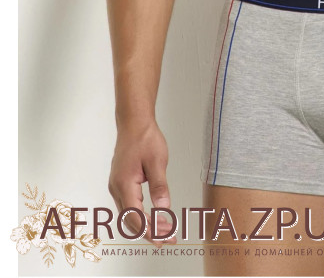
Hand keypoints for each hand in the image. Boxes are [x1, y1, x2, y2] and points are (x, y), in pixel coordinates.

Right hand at [108, 118, 176, 244]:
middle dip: (149, 231)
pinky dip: (141, 214)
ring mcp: (116, 185)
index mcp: (124, 183)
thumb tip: (164, 207)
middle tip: (168, 238)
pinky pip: (129, 205)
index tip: (163, 239)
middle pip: (131, 219)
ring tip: (165, 230)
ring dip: (146, 224)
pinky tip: (154, 217)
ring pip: (129, 213)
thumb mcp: (158, 161)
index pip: (135, 216)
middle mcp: (116, 187)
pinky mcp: (120, 183)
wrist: (133, 123)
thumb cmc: (145, 138)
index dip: (149, 231)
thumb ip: (160, 186)